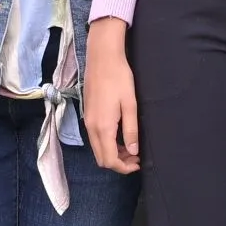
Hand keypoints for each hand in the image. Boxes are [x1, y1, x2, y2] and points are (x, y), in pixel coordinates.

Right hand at [83, 26, 138, 175]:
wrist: (102, 58)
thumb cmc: (119, 78)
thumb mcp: (130, 104)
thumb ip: (131, 130)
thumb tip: (133, 152)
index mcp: (103, 127)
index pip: (110, 159)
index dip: (124, 167)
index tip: (138, 163)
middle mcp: (91, 127)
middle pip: (101, 158)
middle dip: (118, 163)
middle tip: (135, 157)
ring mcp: (87, 121)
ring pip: (97, 149)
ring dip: (112, 154)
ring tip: (130, 148)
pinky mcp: (87, 115)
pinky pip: (95, 139)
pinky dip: (106, 144)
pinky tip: (119, 136)